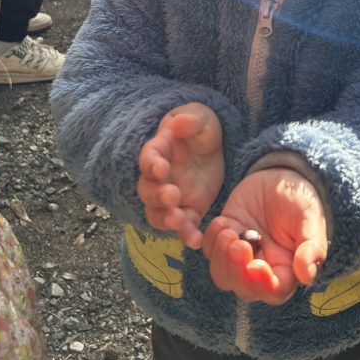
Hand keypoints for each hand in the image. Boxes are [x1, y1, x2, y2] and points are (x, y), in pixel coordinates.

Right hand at [137, 103, 223, 247]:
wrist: (211, 147)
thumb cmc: (200, 128)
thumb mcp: (201, 118)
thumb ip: (192, 121)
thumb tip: (178, 124)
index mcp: (160, 150)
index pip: (148, 158)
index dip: (151, 164)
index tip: (160, 168)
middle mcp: (159, 177)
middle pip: (147, 190)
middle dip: (157, 195)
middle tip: (172, 196)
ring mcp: (171, 196)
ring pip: (157, 213)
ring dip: (165, 219)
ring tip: (179, 221)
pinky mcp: (188, 210)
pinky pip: (183, 226)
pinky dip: (186, 235)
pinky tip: (196, 241)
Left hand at [203, 167, 327, 305]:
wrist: (282, 177)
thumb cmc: (302, 200)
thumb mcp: (311, 219)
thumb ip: (312, 247)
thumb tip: (307, 276)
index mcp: (286, 269)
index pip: (274, 292)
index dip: (263, 285)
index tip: (257, 265)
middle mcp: (262, 268)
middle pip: (244, 289)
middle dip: (236, 270)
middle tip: (239, 244)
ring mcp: (241, 255)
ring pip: (222, 275)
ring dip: (221, 257)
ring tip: (228, 231)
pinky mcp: (226, 238)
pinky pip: (210, 250)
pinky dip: (211, 240)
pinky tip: (223, 221)